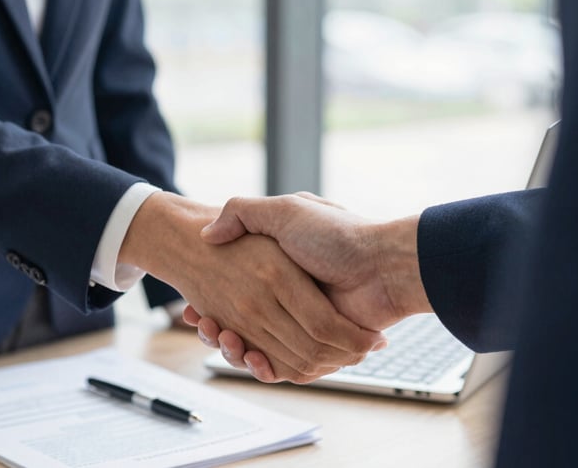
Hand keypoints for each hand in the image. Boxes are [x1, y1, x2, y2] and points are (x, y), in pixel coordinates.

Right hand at [119, 192, 385, 382]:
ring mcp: (306, 324)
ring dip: (236, 349)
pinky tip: (249, 356)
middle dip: (217, 329)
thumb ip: (244, 213)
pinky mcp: (321, 347)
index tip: (194, 308)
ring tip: (221, 338)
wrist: (384, 265)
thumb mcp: (286, 211)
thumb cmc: (337, 236)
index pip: (235, 295)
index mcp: (280, 271)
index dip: (212, 304)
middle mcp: (291, 299)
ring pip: (260, 347)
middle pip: (243, 325)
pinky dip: (266, 367)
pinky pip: (288, 366)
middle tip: (202, 323)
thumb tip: (208, 233)